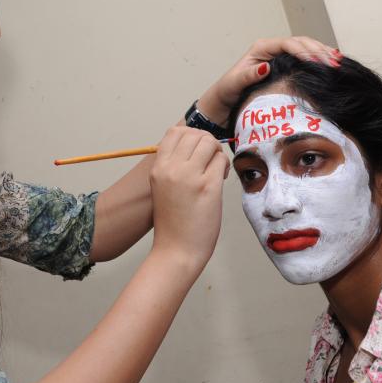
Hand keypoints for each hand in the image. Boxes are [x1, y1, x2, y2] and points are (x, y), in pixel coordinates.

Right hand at [149, 127, 227, 269]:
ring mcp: (190, 176)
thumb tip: (194, 145)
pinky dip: (223, 165)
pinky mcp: (208, 186)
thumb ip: (173, 166)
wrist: (176, 250)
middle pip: (195, 134)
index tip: (197, 151)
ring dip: (216, 152)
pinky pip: (221, 160)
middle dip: (207, 143)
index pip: (175, 132)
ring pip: (209, 142)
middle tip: (210, 161)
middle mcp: (171, 168)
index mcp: (158, 168)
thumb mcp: (162, 187)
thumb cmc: (172, 222)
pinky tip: (220, 179)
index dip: (191, 136)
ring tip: (215, 169)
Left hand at [197, 36, 340, 125]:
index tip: (317, 60)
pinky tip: (331, 66)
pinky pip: (305, 60)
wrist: (223, 103)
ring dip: (322, 54)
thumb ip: (248, 75)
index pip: (288, 44)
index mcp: (261, 48)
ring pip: (306, 49)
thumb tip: (265, 67)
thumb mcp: (234, 84)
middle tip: (334, 62)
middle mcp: (272, 50)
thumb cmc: (226, 92)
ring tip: (337, 62)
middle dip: (318, 50)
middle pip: (301, 43)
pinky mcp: (285, 67)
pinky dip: (318, 61)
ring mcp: (279, 57)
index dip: (304, 50)